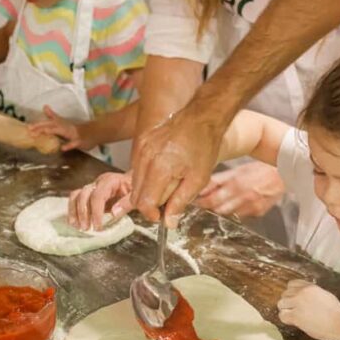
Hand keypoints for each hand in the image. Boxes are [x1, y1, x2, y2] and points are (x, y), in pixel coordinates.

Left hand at [28, 106, 92, 151]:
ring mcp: (72, 134)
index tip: (27, 127)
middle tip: (30, 130)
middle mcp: (65, 127)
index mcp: (61, 124)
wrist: (94, 132)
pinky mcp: (79, 141)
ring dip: (53, 131)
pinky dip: (68, 146)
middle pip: (51, 126)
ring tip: (44, 132)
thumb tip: (45, 107)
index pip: (47, 123)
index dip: (38, 125)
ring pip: (62, 132)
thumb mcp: (63, 122)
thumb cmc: (77, 129)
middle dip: (41, 127)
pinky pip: (73, 144)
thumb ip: (53, 116)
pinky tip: (63, 148)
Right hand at [68, 171, 132, 230]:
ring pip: (76, 195)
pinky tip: (74, 222)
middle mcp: (99, 182)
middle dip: (83, 213)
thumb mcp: (136, 196)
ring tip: (77, 226)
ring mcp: (92, 186)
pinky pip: (76, 199)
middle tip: (86, 228)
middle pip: (84, 195)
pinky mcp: (89, 193)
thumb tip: (114, 213)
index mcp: (111, 181)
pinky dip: (73, 210)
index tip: (98, 227)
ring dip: (75, 212)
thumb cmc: (136, 189)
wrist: (134, 183)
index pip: (98, 195)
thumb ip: (127, 203)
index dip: (96, 212)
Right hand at [130, 104, 224, 227]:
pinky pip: (137, 165)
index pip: (143, 202)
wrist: (202, 117)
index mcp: (159, 169)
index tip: (161, 216)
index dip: (151, 213)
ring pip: (135, 180)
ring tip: (168, 184)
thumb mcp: (198, 180)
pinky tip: (163, 171)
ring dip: (147, 188)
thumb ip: (180, 202)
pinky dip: (146, 174)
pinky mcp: (142, 141)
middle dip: (149, 202)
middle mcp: (145, 158)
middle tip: (166, 202)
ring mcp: (142, 148)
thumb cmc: (203, 147)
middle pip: (136, 193)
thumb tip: (168, 222)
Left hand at [195, 162, 284, 216]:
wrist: (283, 173)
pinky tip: (238, 204)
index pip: (211, 197)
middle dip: (209, 207)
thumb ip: (219, 180)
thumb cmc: (259, 169)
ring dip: (222, 209)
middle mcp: (243, 196)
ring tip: (222, 202)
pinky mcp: (258, 212)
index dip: (200, 201)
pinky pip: (241, 216)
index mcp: (235, 183)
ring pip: (228, 214)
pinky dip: (236, 212)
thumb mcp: (237, 171)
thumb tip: (201, 188)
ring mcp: (251, 206)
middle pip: (217, 208)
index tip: (194, 201)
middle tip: (204, 203)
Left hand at [277, 280, 339, 339]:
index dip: (292, 292)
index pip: (292, 284)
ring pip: (281, 304)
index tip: (296, 299)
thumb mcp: (324, 295)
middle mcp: (302, 293)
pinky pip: (282, 315)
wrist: (339, 322)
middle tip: (294, 309)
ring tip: (292, 315)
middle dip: (289, 301)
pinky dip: (285, 318)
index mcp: (309, 287)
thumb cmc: (336, 311)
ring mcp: (298, 304)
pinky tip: (292, 321)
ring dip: (285, 309)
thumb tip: (305, 298)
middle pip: (285, 293)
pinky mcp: (296, 316)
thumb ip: (312, 294)